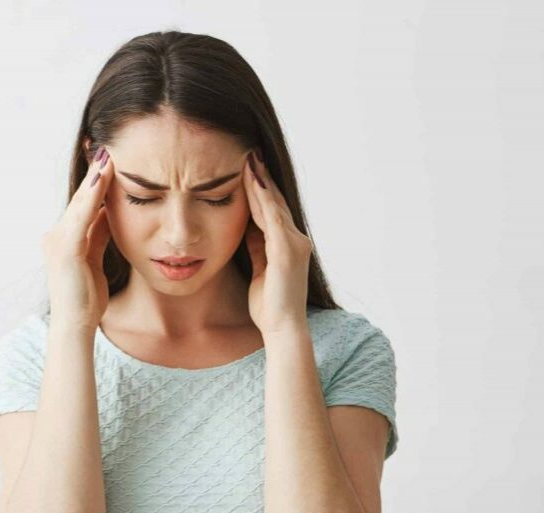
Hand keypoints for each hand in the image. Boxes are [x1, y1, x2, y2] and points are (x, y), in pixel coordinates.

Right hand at [41, 145, 112, 331]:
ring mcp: (58, 240)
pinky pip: (82, 216)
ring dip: (95, 177)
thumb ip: (99, 237)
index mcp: (65, 238)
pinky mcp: (66, 248)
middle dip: (94, 172)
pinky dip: (93, 196)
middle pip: (81, 198)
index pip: (84, 204)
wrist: (75, 324)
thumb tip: (110, 215)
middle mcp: (57, 235)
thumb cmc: (86, 298)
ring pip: (81, 202)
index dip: (96, 182)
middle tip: (104, 145)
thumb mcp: (96, 260)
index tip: (107, 159)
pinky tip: (103, 179)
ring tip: (107, 154)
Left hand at [242, 149, 312, 334]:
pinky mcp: (286, 251)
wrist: (283, 329)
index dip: (261, 189)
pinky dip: (262, 199)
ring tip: (249, 159)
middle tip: (249, 153)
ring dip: (261, 181)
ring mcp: (293, 244)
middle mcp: (296, 240)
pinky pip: (272, 218)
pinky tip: (252, 181)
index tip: (248, 169)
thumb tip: (247, 229)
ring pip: (274, 205)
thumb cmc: (269, 307)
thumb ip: (256, 248)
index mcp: (288, 246)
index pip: (272, 211)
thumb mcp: (259, 270)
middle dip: (261, 178)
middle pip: (275, 202)